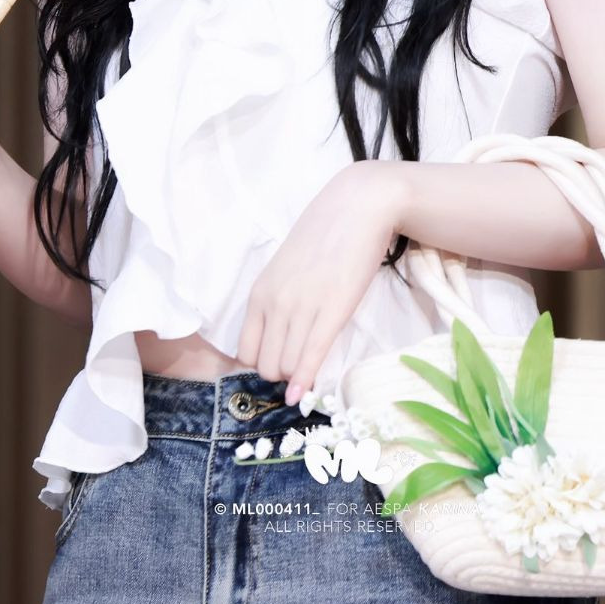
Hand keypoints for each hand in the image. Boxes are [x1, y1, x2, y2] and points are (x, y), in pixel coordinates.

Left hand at [235, 160, 404, 406]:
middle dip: (279, 373)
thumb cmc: (324, 234)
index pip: (245, 351)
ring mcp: (302, 308)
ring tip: (306, 373)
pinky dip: (304, 382)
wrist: (358, 207)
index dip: (261, 363)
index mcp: (260, 292)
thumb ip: (277, 298)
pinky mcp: (332, 311)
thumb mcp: (286, 267)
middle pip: (266, 365)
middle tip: (297, 367)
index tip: (277, 363)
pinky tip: (302, 396)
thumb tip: (277, 334)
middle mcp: (275, 303)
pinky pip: (311, 358)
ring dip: (295, 376)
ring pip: (286, 366)